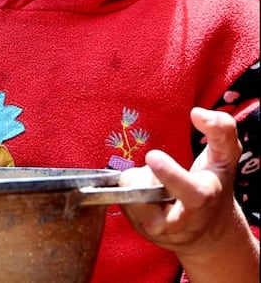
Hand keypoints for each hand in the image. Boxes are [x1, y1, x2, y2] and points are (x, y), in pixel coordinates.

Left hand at [119, 107, 257, 281]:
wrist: (208, 233)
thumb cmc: (215, 189)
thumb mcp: (225, 159)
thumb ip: (221, 131)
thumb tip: (198, 113)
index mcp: (202, 198)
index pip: (187, 189)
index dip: (169, 174)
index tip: (153, 157)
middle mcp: (179, 220)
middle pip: (143, 183)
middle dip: (148, 172)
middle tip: (163, 173)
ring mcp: (158, 229)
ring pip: (129, 191)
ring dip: (140, 183)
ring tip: (159, 189)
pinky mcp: (141, 231)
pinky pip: (121, 200)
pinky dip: (132, 194)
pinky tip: (149, 199)